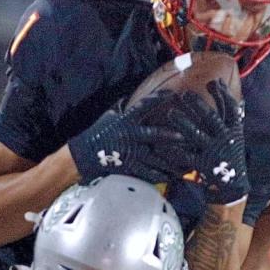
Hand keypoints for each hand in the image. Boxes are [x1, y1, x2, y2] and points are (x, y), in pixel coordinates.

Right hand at [67, 92, 197, 185]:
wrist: (84, 154)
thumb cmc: (98, 132)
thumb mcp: (110, 115)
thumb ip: (124, 107)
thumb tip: (131, 96)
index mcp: (126, 120)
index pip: (144, 106)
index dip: (159, 98)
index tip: (173, 93)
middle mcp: (130, 136)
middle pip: (154, 135)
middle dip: (170, 135)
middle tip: (186, 135)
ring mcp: (130, 153)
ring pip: (155, 157)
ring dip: (170, 159)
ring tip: (185, 161)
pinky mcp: (129, 167)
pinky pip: (147, 173)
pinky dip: (159, 175)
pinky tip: (171, 176)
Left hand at [172, 81, 248, 204]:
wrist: (234, 186)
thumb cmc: (231, 156)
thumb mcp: (236, 136)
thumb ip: (232, 117)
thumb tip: (233, 95)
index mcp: (234, 131)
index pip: (231, 109)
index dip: (222, 95)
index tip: (213, 82)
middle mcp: (225, 139)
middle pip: (211, 119)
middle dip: (198, 105)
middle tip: (184, 94)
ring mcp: (214, 152)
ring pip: (197, 135)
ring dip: (183, 123)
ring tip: (170, 113)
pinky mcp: (204, 166)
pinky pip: (187, 158)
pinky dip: (175, 153)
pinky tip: (163, 147)